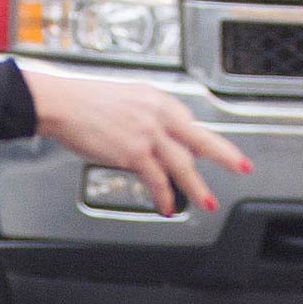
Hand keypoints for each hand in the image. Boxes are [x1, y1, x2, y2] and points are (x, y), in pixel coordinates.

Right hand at [22, 68, 251, 216]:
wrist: (61, 102)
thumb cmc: (82, 101)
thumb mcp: (123, 98)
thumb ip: (142, 115)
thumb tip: (150, 136)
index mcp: (156, 98)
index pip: (188, 121)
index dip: (200, 140)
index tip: (212, 149)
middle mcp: (158, 114)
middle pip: (200, 139)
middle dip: (225, 155)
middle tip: (241, 167)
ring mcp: (148, 133)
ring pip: (183, 164)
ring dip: (197, 187)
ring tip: (207, 202)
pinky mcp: (133, 152)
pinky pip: (157, 179)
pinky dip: (164, 195)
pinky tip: (166, 205)